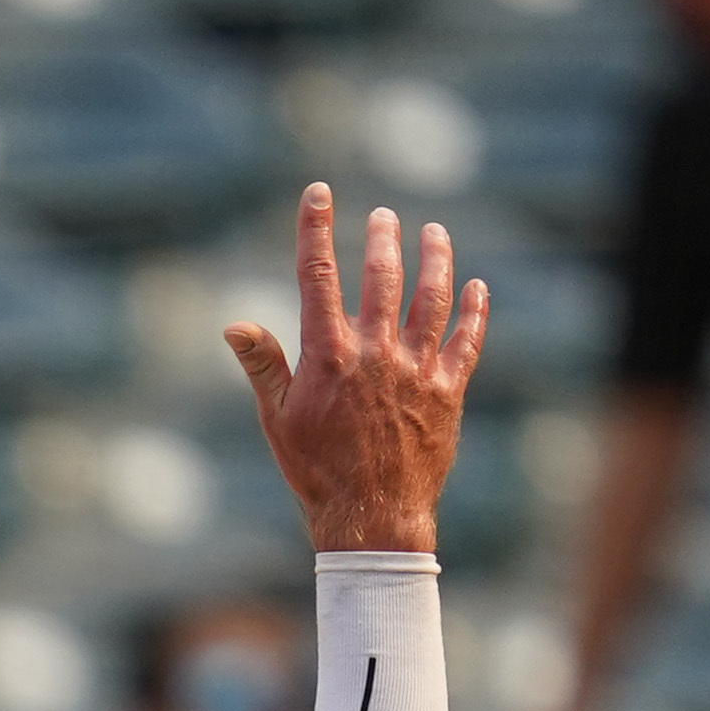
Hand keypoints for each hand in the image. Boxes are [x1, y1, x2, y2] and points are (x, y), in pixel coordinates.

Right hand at [226, 189, 484, 557]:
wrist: (370, 517)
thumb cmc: (315, 471)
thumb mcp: (277, 419)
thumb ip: (263, 365)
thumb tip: (233, 324)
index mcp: (329, 356)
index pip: (318, 276)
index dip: (316, 229)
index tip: (319, 193)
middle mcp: (375, 353)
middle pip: (382, 276)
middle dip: (382, 238)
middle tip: (384, 217)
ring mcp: (416, 370)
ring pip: (431, 298)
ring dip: (435, 259)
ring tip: (434, 233)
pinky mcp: (447, 391)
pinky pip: (466, 341)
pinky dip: (474, 311)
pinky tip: (476, 287)